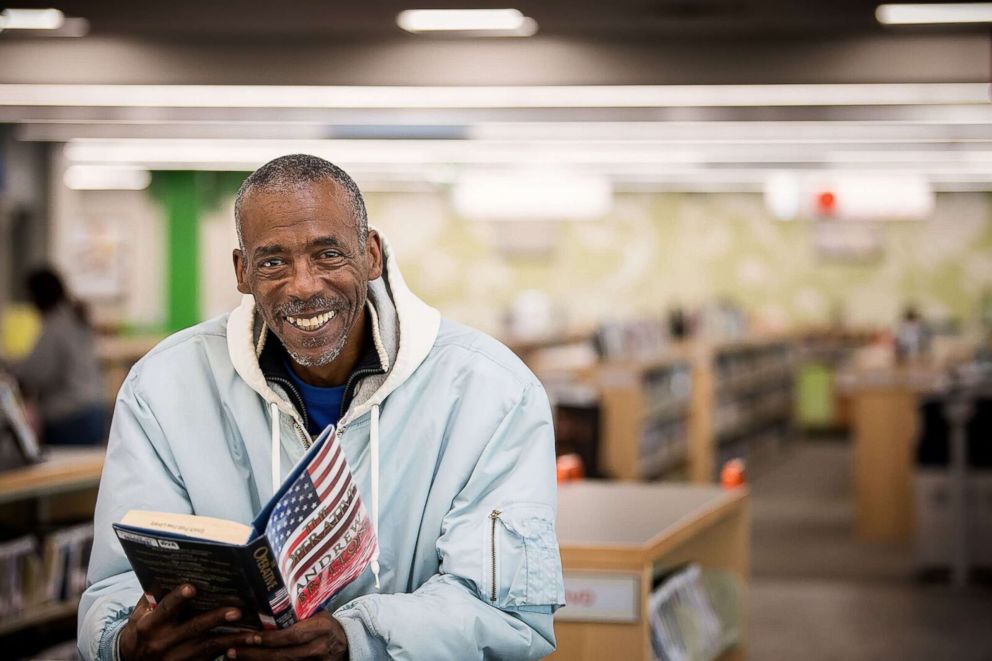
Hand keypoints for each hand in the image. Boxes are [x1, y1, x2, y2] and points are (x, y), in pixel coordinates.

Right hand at [119, 584, 261, 660]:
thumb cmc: (140, 633)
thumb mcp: (139, 615)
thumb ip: (153, 596)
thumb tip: (168, 569)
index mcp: (149, 625)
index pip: (165, 609)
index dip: (178, 598)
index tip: (192, 587)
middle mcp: (163, 642)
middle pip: (193, 628)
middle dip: (216, 618)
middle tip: (236, 610)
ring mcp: (176, 658)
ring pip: (208, 646)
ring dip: (232, 639)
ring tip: (253, 633)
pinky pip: (211, 658)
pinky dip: (229, 650)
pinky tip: (247, 645)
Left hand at [225, 611, 347, 660]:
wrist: (346, 644)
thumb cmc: (326, 625)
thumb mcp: (318, 614)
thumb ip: (298, 614)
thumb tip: (266, 605)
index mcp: (320, 628)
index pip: (293, 635)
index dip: (271, 639)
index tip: (252, 637)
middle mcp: (318, 648)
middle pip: (283, 655)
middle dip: (255, 654)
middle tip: (233, 651)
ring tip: (235, 657)